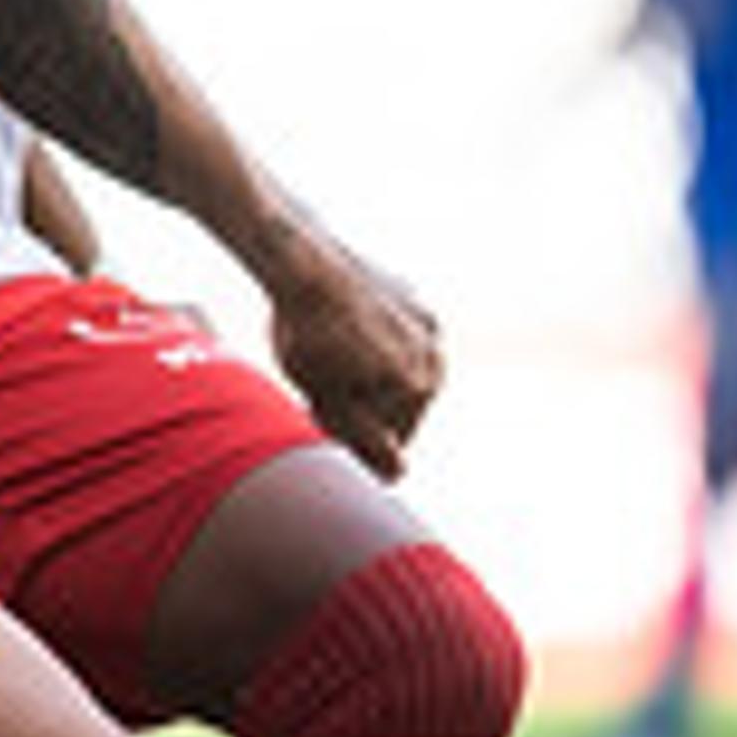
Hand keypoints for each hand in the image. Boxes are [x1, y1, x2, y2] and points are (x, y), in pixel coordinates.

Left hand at [267, 227, 442, 480]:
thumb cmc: (307, 335)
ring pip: (400, 367)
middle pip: (401, 403)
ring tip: (328, 349)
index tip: (322, 409)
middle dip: (365, 402)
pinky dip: (373, 336)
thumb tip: (398, 476)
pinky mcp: (413, 296)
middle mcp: (434, 355)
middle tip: (321, 378)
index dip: (353, 433)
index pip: (393, 440)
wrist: (301, 261)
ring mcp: (427, 322)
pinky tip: (342, 326)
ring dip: (371, 369)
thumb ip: (364, 439)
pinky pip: (397, 333)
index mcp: (417, 387)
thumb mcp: (326, 397)